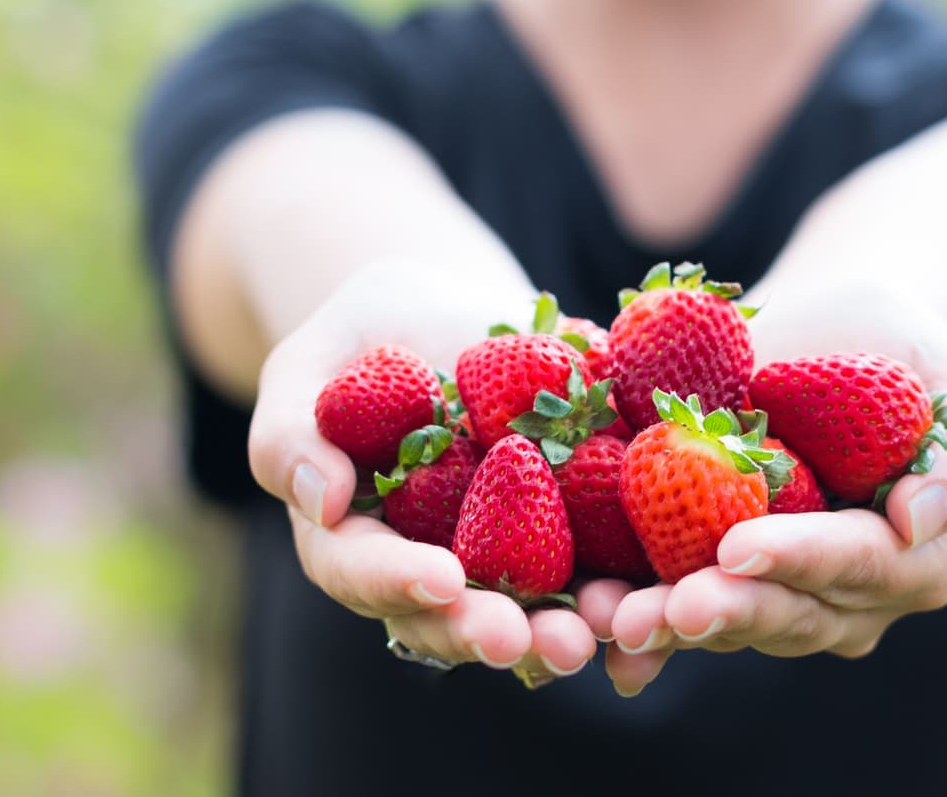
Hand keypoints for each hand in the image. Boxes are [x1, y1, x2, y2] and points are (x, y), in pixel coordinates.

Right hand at [246, 260, 601, 685]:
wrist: (452, 304)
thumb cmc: (362, 333)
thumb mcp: (310, 364)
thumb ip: (290, 431)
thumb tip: (318, 500)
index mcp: (356, 541)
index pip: (366, 574)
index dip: (401, 584)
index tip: (442, 581)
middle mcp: (431, 565)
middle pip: (452, 615)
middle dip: (492, 631)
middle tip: (530, 642)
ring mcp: (503, 552)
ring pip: (530, 610)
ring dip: (565, 628)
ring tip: (603, 632)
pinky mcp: (571, 525)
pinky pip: (598, 563)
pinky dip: (626, 582)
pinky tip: (655, 587)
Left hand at [589, 279, 946, 695]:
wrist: (828, 332)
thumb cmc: (903, 349)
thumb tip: (915, 521)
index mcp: (910, 557)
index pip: (855, 564)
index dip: (796, 559)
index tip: (738, 547)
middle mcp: (841, 596)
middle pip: (782, 613)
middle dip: (719, 611)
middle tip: (662, 609)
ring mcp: (772, 593)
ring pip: (720, 620)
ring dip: (659, 623)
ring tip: (604, 616)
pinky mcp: (707, 574)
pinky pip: (668, 602)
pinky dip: (624, 611)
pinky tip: (580, 617)